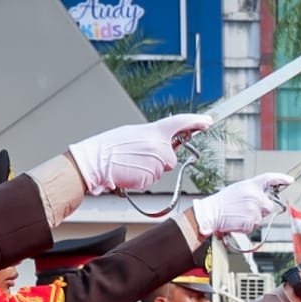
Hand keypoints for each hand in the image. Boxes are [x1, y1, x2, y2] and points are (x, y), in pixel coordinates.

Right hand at [69, 113, 211, 194]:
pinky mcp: (151, 176)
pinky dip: (142, 179)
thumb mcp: (132, 134)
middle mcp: (158, 144)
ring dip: (148, 170)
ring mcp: (156, 161)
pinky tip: (129, 172)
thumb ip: (151, 138)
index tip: (206, 121)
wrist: (93, 162)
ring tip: (130, 164)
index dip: (195, 122)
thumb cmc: (108, 149)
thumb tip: (163, 144)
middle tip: (138, 157)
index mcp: (153, 131)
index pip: (179, 123)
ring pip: (161, 170)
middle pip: (171, 158)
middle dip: (159, 161)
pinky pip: (152, 180)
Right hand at [192, 172, 293, 236]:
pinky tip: (237, 220)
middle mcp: (255, 196)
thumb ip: (252, 192)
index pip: (269, 178)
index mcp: (250, 185)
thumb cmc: (222, 202)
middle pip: (268, 206)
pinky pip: (254, 225)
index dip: (281, 178)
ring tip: (238, 214)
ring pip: (261, 217)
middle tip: (246, 209)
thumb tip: (262, 198)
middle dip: (261, 210)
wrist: (212, 212)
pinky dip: (247, 225)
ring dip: (252, 218)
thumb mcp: (238, 190)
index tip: (290, 180)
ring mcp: (255, 209)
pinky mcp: (252, 221)